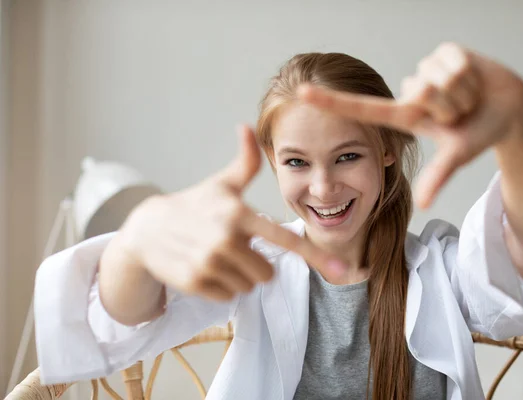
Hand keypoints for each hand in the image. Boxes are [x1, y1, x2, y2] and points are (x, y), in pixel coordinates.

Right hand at [118, 125, 345, 300]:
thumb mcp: (220, 184)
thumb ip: (245, 162)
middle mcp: (226, 239)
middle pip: (268, 273)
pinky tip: (206, 268)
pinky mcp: (196, 282)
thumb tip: (247, 126)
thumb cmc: (193, 204)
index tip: (342, 272)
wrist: (147, 230)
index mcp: (239, 213)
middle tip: (236, 249)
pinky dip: (222, 286)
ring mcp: (210, 263)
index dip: (315, 256)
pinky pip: (228, 296)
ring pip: (248, 286)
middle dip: (257, 264)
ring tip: (219, 256)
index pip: (284, 239)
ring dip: (239, 276)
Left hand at [298, 42, 522, 208]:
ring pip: (438, 78)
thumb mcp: (458, 155)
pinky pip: (453, 61)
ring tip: (469, 98)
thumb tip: (423, 204)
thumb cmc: (479, 134)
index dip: (331, 102)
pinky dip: (471, 74)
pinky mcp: (445, 52)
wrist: (510, 109)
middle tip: (461, 113)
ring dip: (463, 92)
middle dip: (450, 107)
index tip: (301, 93)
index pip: (362, 107)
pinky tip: (474, 78)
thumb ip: (438, 176)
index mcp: (405, 115)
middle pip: (422, 93)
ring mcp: (427, 70)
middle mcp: (412, 90)